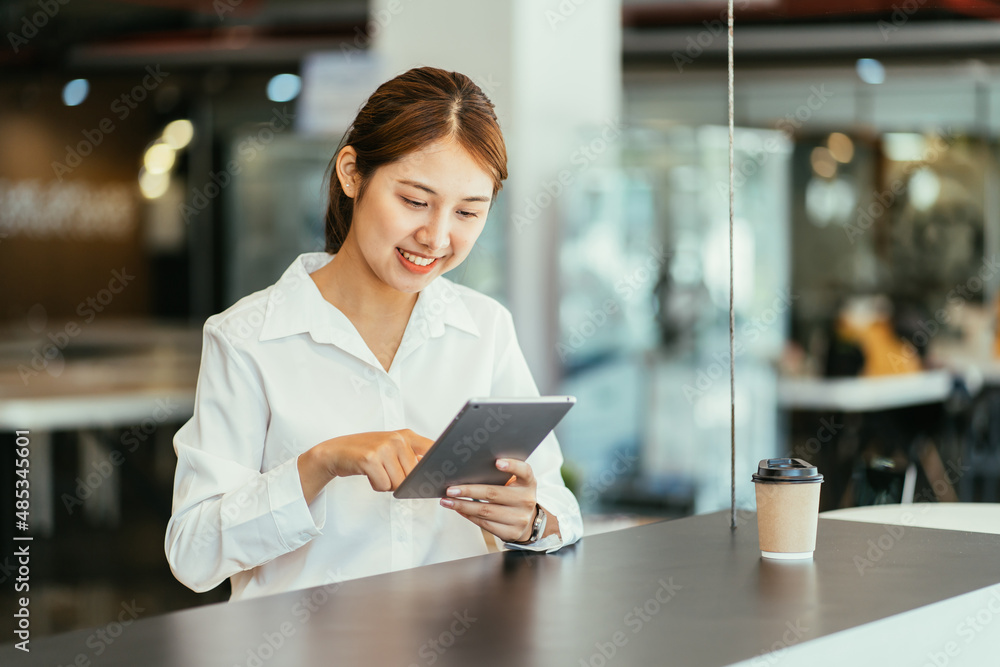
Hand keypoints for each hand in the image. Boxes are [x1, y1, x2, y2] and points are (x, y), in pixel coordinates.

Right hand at [300, 429, 432, 500]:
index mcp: (406, 435)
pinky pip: (384, 486)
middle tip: (387, 471)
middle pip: (414, 475)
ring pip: (399, 483)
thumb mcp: (392, 447)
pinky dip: (377, 486)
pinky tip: (369, 474)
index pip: (432, 450)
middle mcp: (397, 439)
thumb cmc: (367, 452)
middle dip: (402, 481)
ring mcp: (384, 448)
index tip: (439, 475)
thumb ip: (413, 456)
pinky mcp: (370, 459)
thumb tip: (433, 473)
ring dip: (388, 484)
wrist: (336, 451)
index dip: (436, 465)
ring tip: (377, 471)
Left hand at [438, 458, 537, 542]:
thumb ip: (502, 476)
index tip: (497, 462)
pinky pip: (484, 524)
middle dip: (468, 491)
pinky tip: (459, 510)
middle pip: (493, 493)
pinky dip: (469, 515)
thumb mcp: (517, 484)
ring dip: (462, 506)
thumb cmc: (516, 497)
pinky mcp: (511, 532)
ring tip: (447, 501)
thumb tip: (470, 471)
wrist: (528, 523)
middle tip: (451, 489)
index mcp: (528, 483)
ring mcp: (520, 518)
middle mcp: (526, 500)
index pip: (524, 471)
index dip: (511, 466)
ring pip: (485, 511)